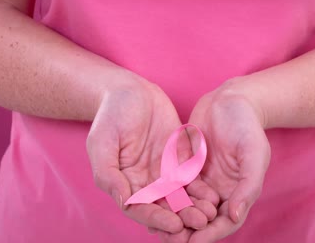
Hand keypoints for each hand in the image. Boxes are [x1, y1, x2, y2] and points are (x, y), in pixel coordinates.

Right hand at [86, 72, 217, 233]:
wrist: (130, 90)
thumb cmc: (110, 115)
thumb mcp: (102, 142)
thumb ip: (108, 173)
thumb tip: (124, 200)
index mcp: (124, 182)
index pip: (139, 208)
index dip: (156, 218)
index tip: (174, 224)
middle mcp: (144, 182)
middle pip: (163, 207)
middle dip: (181, 217)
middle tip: (199, 222)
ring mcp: (162, 171)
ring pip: (180, 196)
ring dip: (194, 207)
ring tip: (210, 214)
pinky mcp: (178, 158)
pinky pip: (190, 177)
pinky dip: (201, 189)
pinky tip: (213, 196)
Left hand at [160, 88, 270, 242]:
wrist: (231, 101)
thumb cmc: (248, 127)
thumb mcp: (254, 154)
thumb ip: (248, 186)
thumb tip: (234, 216)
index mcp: (238, 193)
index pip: (224, 222)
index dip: (210, 234)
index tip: (193, 242)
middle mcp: (220, 191)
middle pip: (203, 219)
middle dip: (188, 232)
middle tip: (169, 241)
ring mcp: (202, 180)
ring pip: (186, 206)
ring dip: (173, 218)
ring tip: (156, 230)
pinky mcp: (187, 167)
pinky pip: (174, 186)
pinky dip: (165, 197)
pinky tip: (149, 204)